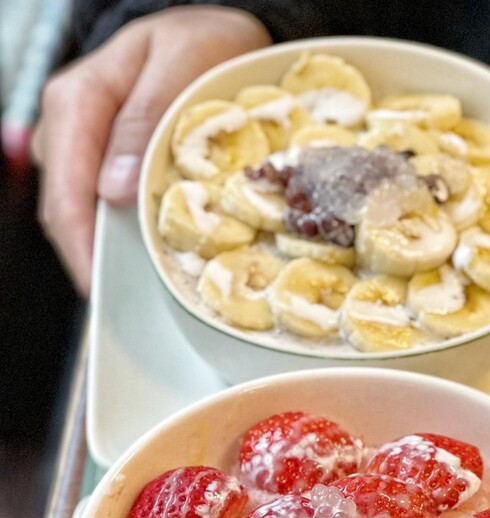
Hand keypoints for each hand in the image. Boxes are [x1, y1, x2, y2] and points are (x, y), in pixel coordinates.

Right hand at [32, 6, 271, 295]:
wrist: (210, 33)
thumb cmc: (201, 43)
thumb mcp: (182, 64)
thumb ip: (145, 119)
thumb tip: (112, 191)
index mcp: (78, 101)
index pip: (67, 188)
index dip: (81, 243)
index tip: (102, 283)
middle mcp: (71, 126)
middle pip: (66, 209)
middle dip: (93, 257)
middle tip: (130, 299)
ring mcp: (84, 146)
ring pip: (83, 213)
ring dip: (109, 249)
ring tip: (142, 282)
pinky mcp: (104, 162)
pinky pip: (104, 207)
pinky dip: (124, 233)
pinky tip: (149, 252)